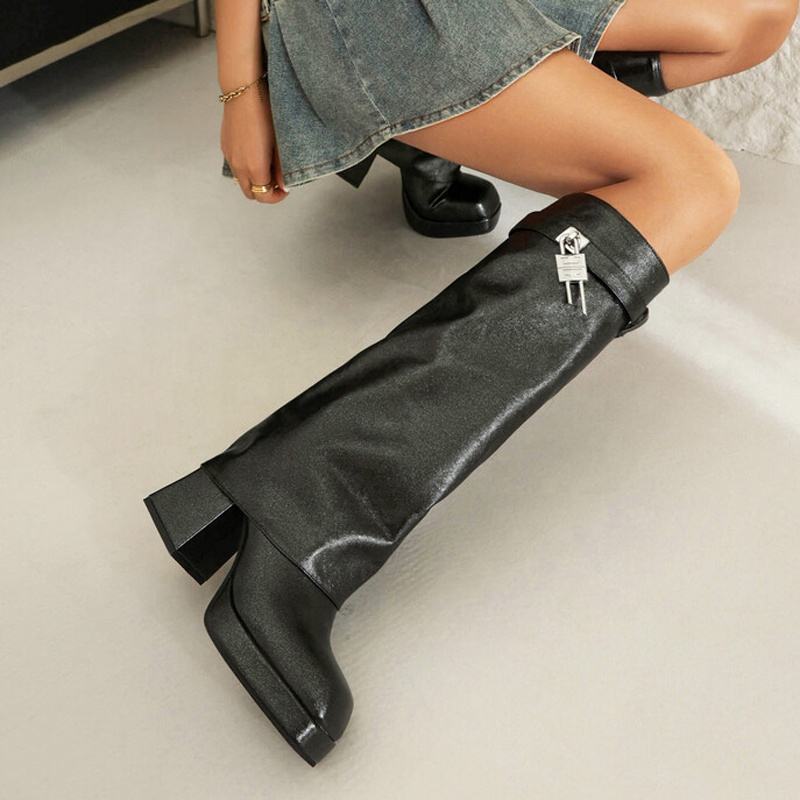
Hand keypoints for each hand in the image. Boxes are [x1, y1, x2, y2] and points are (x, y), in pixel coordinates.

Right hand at [221, 80, 288, 203]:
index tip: (285, 189)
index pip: (264, 196)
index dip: (276, 197)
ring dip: (253, 181)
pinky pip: (235, 167)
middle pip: (250, 194)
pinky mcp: (225, 147)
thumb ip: (281, 168)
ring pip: (241, 181)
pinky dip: (245, 169)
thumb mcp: (279, 143)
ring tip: (267, 167)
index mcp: (254, 168)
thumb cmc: (265, 112)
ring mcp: (229, 157)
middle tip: (276, 181)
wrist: (243, 90)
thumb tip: (283, 185)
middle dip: (264, 192)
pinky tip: (255, 155)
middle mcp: (239, 166)